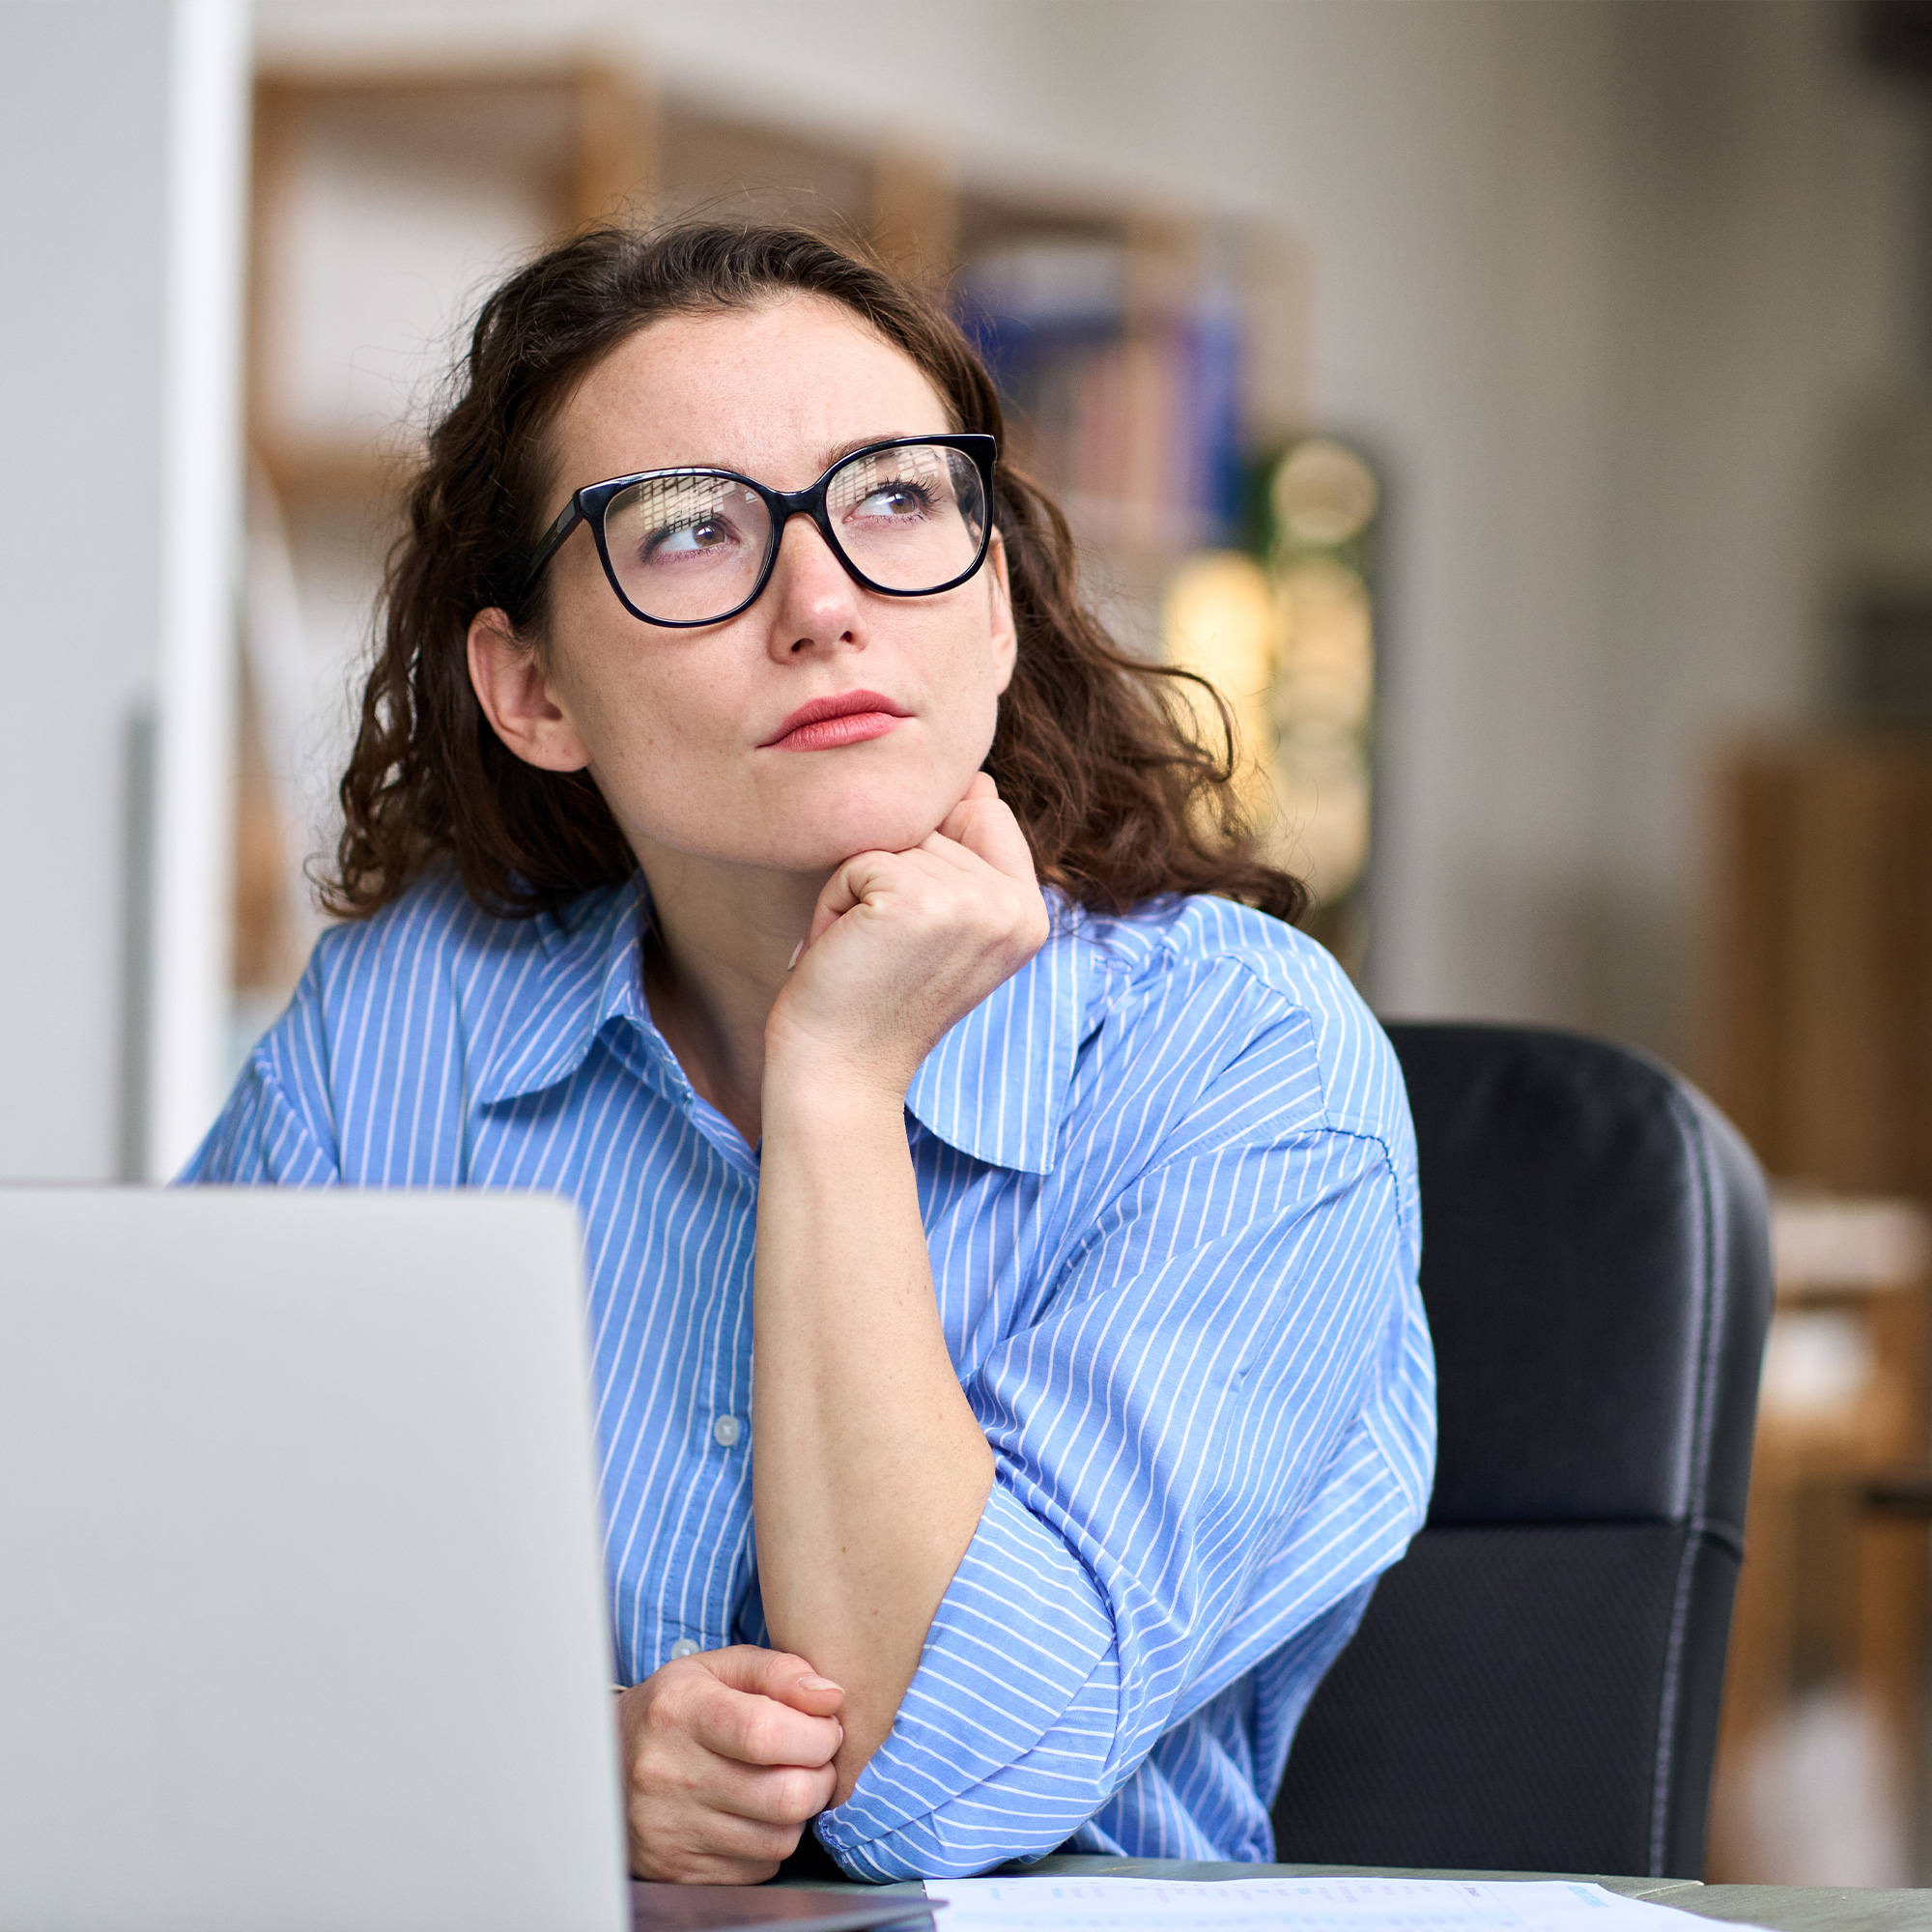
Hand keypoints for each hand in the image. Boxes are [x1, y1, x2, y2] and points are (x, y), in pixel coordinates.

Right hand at [615, 1645, 844, 1883]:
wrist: (608, 1762)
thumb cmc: (679, 1707)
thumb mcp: (720, 1668)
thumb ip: (780, 1671)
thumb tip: (832, 1697)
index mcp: (680, 1710)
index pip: (765, 1733)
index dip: (816, 1735)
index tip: (827, 1729)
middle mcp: (667, 1772)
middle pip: (784, 1796)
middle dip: (821, 1777)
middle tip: (815, 1759)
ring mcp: (669, 1828)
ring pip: (779, 1838)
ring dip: (800, 1812)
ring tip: (785, 1782)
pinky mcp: (677, 1870)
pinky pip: (758, 1868)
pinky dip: (771, 1842)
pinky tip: (755, 1813)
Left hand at [765, 773, 1049, 1098]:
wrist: (840, 1072)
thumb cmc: (876, 994)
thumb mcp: (944, 924)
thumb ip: (968, 855)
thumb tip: (977, 779)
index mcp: (1032, 912)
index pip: (982, 810)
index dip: (929, 855)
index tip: (916, 935)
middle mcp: (1015, 907)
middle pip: (931, 821)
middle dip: (887, 874)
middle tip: (884, 949)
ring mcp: (969, 904)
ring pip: (891, 838)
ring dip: (857, 890)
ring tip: (866, 952)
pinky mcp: (915, 901)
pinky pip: (856, 859)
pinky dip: (834, 901)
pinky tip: (847, 951)